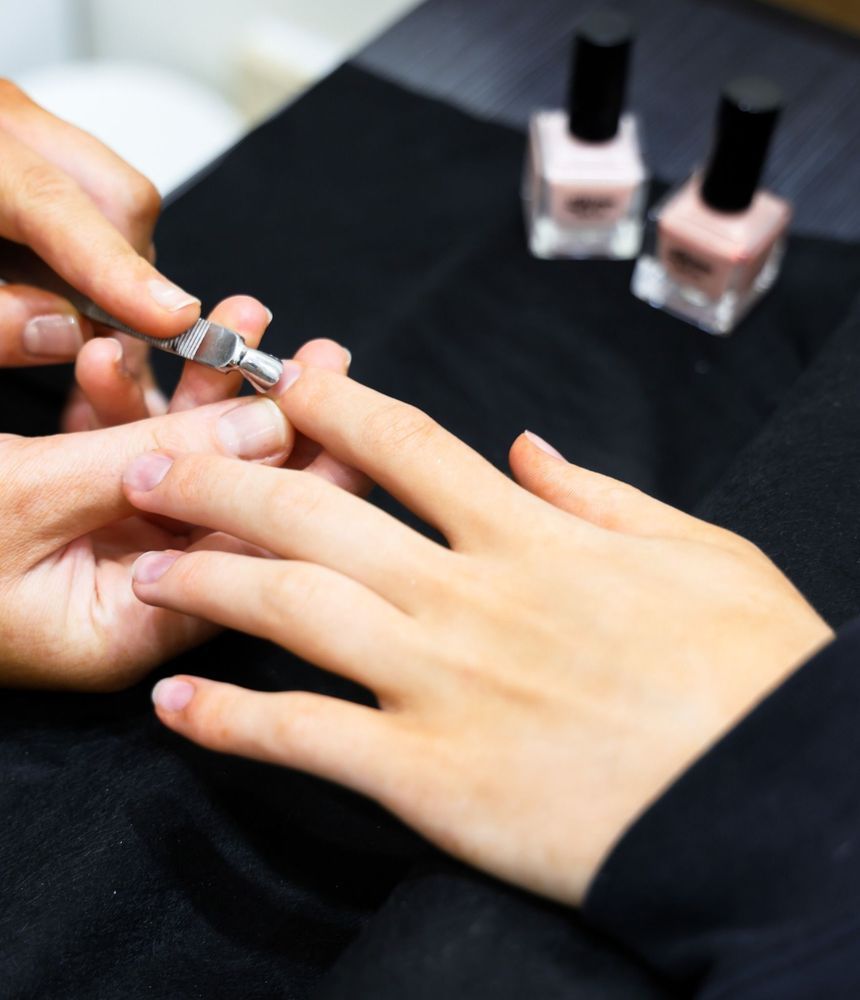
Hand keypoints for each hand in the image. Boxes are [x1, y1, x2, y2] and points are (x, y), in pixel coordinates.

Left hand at [0, 78, 200, 365]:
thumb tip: (65, 331)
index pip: (52, 203)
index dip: (116, 270)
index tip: (171, 321)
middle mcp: (2, 120)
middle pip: (114, 195)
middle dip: (127, 278)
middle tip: (101, 343)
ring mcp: (22, 126)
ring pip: (118, 200)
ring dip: (114, 272)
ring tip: (66, 315)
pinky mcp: (35, 146)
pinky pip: (97, 201)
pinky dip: (95, 256)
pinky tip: (55, 286)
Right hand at [0, 311, 355, 691]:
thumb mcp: (25, 499)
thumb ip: (155, 466)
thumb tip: (271, 434)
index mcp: (130, 628)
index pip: (253, 558)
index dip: (310, 486)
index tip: (353, 419)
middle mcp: (121, 595)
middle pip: (226, 507)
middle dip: (267, 426)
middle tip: (318, 358)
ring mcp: (88, 549)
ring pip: (170, 466)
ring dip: (194, 393)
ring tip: (234, 320)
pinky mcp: (50, 506)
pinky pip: (103, 450)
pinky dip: (113, 400)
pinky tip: (115, 350)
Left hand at [124, 366, 833, 905]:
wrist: (764, 801)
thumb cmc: (748, 669)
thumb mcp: (697, 548)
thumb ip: (601, 493)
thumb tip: (530, 447)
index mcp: (531, 535)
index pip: (407, 445)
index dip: (333, 404)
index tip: (279, 380)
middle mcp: (468, 593)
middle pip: (316, 513)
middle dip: (226, 475)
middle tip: (157, 459)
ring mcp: (438, 682)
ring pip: (291, 608)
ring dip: (205, 580)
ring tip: (142, 566)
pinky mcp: (427, 774)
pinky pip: (304, 737)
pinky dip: (230, 722)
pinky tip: (174, 705)